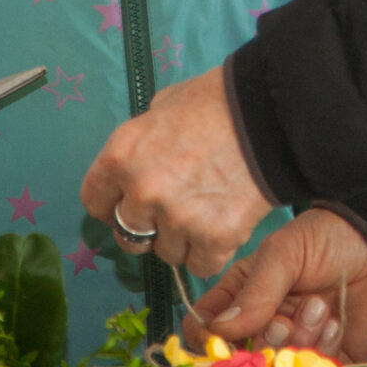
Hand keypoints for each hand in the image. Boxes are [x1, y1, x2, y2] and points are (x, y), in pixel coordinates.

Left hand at [80, 65, 271, 277]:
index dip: (112, 203)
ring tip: (205, 211)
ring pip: (166, 253)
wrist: (271, 113)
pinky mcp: (215, 239)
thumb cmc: (215, 102)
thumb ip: (142, 143)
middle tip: (171, 211)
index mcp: (122, 155)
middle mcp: (143, 192)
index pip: (95, 202)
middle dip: (147, 226)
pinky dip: (210, 251)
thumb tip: (138, 163)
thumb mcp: (163, 107)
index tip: (127, 202)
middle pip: (128, 235)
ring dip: (181, 239)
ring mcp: (179, 219)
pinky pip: (200, 264)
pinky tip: (222, 226)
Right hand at [196, 209, 366, 361]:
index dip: (209, 340)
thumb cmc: (328, 238)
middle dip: (267, 339)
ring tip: (321, 308)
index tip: (225, 338)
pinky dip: (324, 350)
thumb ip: (254, 291)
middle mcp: (264, 323)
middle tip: (286, 318)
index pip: (205, 328)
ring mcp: (294, 343)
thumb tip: (220, 330)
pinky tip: (336, 322)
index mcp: (242, 294)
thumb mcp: (284, 252)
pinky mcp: (326, 358)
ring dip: (300, 340)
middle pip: (243, 356)